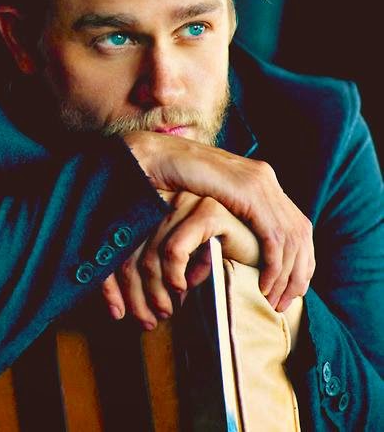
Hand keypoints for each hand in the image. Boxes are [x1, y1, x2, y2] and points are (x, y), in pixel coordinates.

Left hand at [102, 190, 259, 329]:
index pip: (117, 247)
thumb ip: (148, 280)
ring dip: (157, 292)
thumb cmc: (216, 260)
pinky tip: (185, 288)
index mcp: (152, 208)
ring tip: (168, 311)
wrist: (261, 251)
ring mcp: (186, 201)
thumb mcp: (173, 271)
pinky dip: (176, 275)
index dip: (111, 285)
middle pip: (131, 252)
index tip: (117, 314)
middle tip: (147, 321)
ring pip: (151, 255)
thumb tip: (117, 310)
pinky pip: (175, 249)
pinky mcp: (208, 211)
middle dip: (136, 295)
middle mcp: (164, 199)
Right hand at [122, 131, 314, 311]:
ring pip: (292, 238)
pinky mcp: (248, 191)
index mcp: (259, 178)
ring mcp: (259, 182)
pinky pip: (274, 237)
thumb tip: (241, 239)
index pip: (296, 224)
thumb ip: (229, 212)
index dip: (300, 259)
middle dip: (300, 272)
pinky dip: (274, 265)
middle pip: (302, 232)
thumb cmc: (174, 180)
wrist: (155, 156)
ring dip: (287, 275)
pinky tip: (263, 284)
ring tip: (273, 300)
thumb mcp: (211, 200)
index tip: (291, 287)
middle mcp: (265, 177)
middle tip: (287, 301)